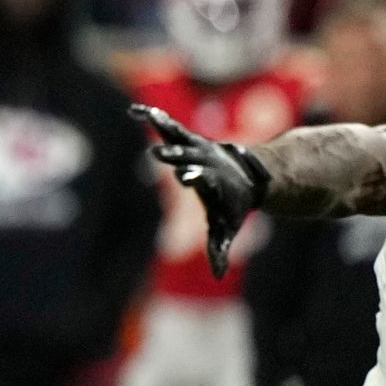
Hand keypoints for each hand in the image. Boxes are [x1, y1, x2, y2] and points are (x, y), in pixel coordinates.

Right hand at [137, 104, 269, 276]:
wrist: (251, 176)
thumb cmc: (233, 206)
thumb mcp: (226, 227)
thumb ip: (219, 249)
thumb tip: (217, 275)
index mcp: (213, 183)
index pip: (204, 179)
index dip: (196, 177)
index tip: (187, 176)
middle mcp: (205, 162)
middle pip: (189, 158)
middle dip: (175, 155)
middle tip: (157, 153)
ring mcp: (197, 149)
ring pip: (178, 137)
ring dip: (163, 128)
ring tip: (146, 116)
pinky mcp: (189, 140)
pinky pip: (169, 128)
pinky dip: (153, 118)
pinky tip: (134, 110)